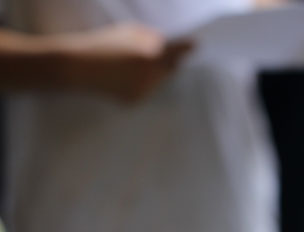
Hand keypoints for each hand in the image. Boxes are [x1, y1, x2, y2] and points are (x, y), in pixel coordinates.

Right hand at [53, 22, 191, 102]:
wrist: (80, 67)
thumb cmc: (103, 44)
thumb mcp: (128, 32)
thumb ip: (150, 38)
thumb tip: (166, 44)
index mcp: (151, 54)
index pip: (175, 52)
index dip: (186, 49)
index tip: (196, 45)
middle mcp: (151, 75)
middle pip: (169, 70)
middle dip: (165, 64)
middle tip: (147, 57)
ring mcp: (144, 90)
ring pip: (157, 82)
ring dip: (152, 75)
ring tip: (128, 67)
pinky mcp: (135, 101)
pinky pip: (145, 92)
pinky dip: (140, 85)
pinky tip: (122, 79)